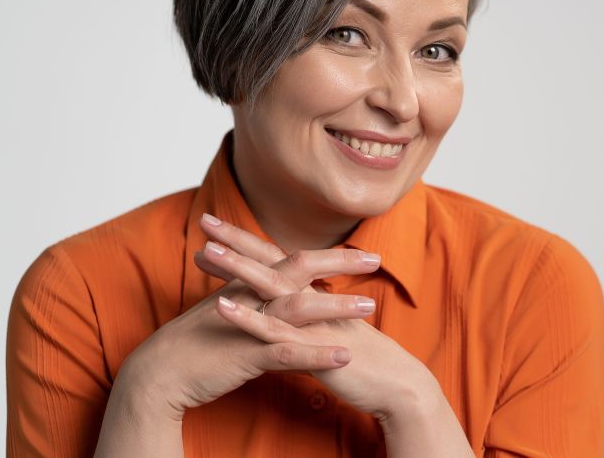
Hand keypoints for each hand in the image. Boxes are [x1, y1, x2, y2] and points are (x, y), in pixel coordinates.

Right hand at [114, 221, 379, 419]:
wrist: (157, 373)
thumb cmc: (195, 345)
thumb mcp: (229, 313)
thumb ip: (256, 301)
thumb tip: (281, 294)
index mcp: (249, 286)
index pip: (295, 261)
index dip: (330, 254)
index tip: (363, 252)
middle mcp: (251, 297)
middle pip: (301, 268)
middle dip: (340, 262)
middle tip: (376, 259)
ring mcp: (249, 325)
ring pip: (299, 308)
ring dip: (337, 305)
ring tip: (371, 307)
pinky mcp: (245, 355)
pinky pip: (286, 354)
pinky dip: (317, 354)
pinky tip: (345, 356)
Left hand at [195, 216, 441, 421]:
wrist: (398, 385)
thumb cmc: (367, 364)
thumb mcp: (332, 337)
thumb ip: (310, 325)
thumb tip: (288, 321)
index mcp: (315, 297)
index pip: (277, 262)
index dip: (248, 245)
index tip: (217, 232)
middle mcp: (313, 300)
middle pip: (271, 261)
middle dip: (237, 240)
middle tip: (205, 219)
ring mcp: (312, 321)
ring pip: (270, 287)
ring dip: (237, 267)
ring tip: (206, 250)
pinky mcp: (311, 347)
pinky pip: (274, 330)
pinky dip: (247, 316)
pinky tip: (221, 304)